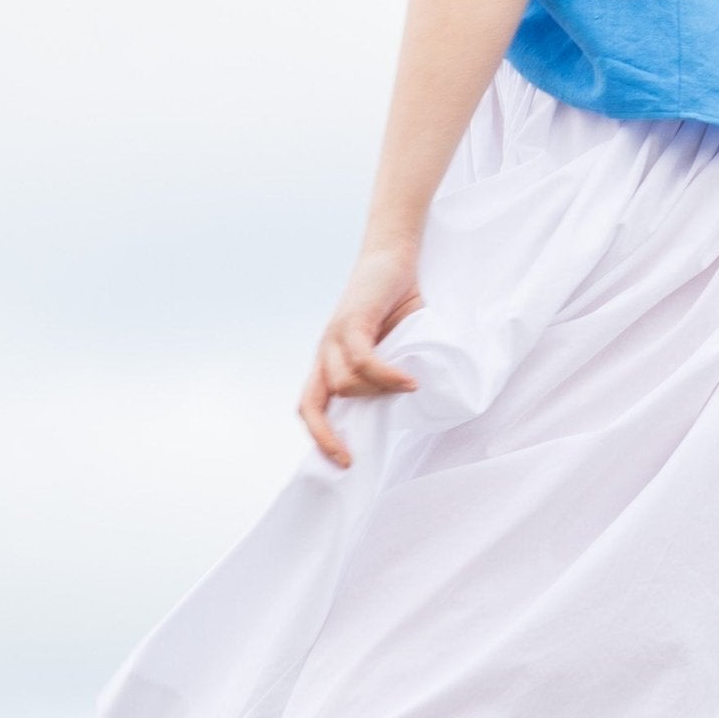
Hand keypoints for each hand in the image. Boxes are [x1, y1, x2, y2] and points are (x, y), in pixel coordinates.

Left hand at [298, 244, 424, 467]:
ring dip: (375, 394)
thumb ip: (392, 371)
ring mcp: (335, 336)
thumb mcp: (393, 345)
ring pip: (343, 384)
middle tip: (350, 459)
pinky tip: (408, 381)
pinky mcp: (352, 321)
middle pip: (310, 403)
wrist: (392, 255)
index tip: (344, 462)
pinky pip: (364, 360)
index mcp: (331, 360)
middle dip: (325, 436)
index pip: (311, 404)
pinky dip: (386, 376)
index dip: (321, 435)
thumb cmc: (394, 301)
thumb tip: (406, 403)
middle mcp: (326, 351)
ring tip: (406, 386)